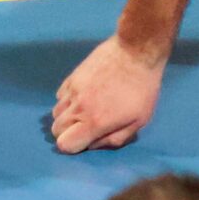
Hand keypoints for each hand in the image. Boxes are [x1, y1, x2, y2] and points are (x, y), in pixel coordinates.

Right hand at [51, 34, 165, 153]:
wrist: (136, 52)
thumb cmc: (142, 89)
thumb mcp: (138, 121)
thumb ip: (114, 139)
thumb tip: (93, 145)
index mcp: (94, 122)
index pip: (64, 144)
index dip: (73, 147)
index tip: (87, 140)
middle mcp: (78, 107)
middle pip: (56, 129)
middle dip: (68, 133)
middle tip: (87, 127)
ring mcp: (73, 89)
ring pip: (56, 112)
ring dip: (67, 116)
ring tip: (86, 111)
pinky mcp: (72, 75)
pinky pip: (60, 95)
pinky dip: (68, 100)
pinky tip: (84, 96)